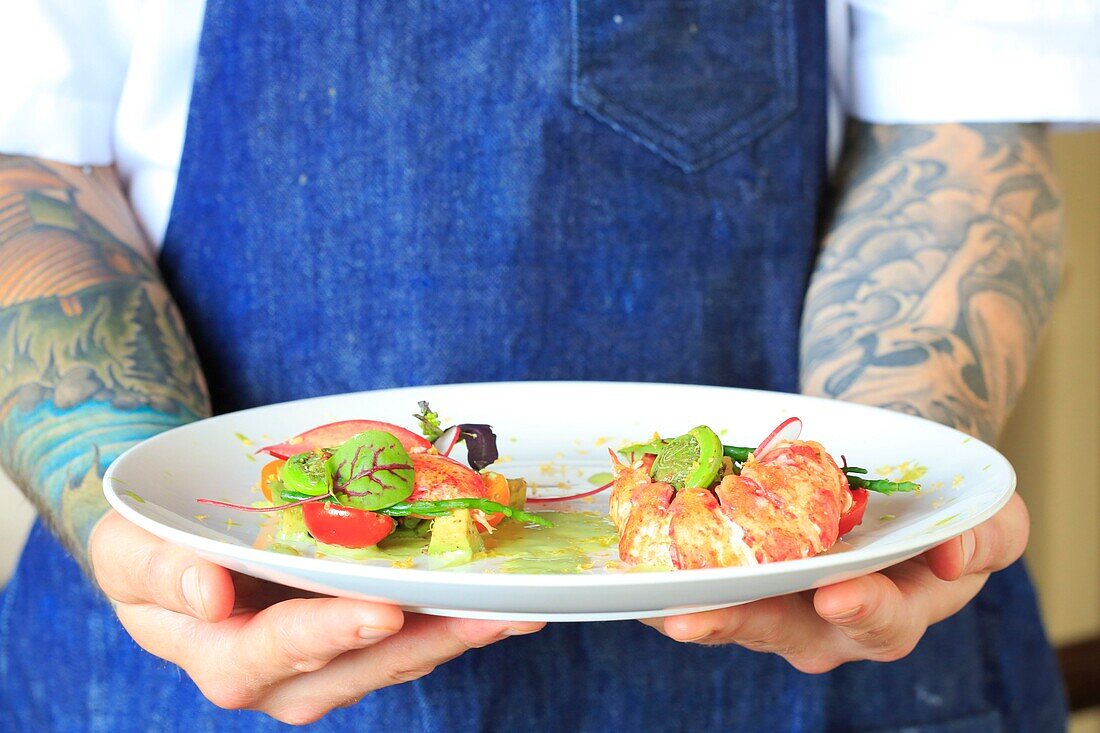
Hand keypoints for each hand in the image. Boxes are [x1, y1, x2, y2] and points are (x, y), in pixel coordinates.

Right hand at [89, 510, 542, 723]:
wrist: (187, 541)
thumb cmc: (154, 543)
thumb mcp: (129, 548)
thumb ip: (156, 571)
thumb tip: (206, 594)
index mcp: (221, 655)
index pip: (271, 656)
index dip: (326, 635)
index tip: (380, 611)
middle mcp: (284, 673)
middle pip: (358, 667)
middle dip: (424, 643)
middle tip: (486, 615)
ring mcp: (331, 657)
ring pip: (399, 658)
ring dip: (458, 635)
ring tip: (517, 608)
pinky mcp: (365, 635)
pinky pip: (414, 633)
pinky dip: (456, 615)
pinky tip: (503, 596)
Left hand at [643, 493, 1028, 671]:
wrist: (888, 479)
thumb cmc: (940, 506)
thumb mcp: (988, 515)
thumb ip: (987, 536)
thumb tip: (952, 555)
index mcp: (895, 611)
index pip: (880, 621)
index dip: (861, 610)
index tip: (836, 594)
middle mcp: (828, 621)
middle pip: (782, 631)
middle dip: (739, 623)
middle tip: (695, 617)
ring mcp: (779, 603)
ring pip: (734, 614)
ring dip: (693, 606)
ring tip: (653, 599)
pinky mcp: (743, 580)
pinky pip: (707, 586)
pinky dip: (675, 578)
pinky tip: (640, 570)